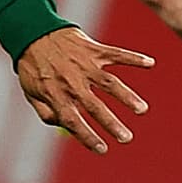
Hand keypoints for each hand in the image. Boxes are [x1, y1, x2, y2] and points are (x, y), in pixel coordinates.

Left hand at [17, 26, 153, 155]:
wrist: (33, 32)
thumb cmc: (33, 67)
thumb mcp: (32, 94)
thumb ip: (47, 113)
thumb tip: (66, 127)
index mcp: (56, 95)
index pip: (74, 122)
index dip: (87, 137)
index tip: (103, 150)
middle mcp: (72, 82)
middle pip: (95, 107)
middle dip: (112, 124)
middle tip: (127, 138)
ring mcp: (84, 65)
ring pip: (109, 83)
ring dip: (127, 97)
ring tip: (141, 110)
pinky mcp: (93, 49)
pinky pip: (116, 54)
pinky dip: (133, 58)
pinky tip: (150, 64)